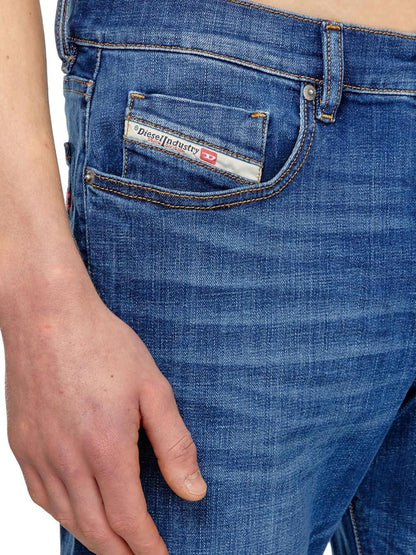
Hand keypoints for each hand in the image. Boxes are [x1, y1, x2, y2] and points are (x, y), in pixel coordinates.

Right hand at [3, 288, 206, 553]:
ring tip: (114, 546)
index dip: (148, 547)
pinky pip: (40, 496)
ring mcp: (39, 454)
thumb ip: (174, 444)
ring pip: (67, 518)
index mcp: (106, 448)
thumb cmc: (103, 345)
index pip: (130, 520)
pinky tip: (75, 513)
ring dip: (94, 539)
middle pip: (97, 529)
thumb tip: (194, 492)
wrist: (48, 316)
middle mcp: (68, 460)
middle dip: (123, 553)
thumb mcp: (153, 388)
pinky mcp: (21, 444)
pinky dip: (63, 516)